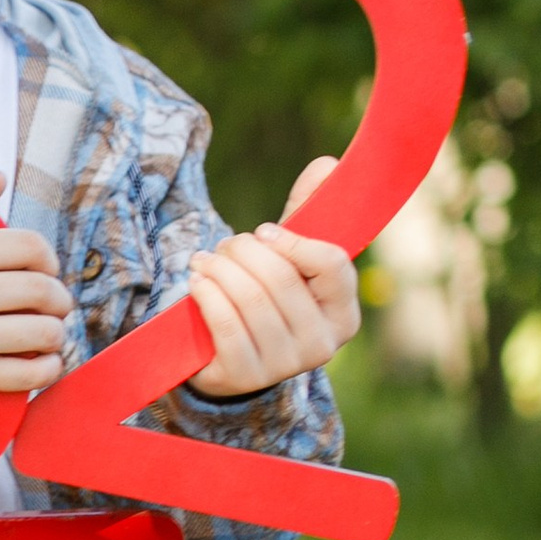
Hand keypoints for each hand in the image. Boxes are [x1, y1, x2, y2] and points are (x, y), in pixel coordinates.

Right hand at [0, 171, 73, 407]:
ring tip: (47, 335)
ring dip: (56, 335)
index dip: (48, 259)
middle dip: (59, 300)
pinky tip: (44, 363)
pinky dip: (49, 370)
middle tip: (54, 308)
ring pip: (44, 332)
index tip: (43, 272)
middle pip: (43, 290)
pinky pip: (31, 374)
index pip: (30, 246)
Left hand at [184, 156, 362, 397]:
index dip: (294, 241)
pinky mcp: (245, 376)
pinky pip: (226, 325)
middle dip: (245, 252)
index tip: (264, 231)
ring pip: (251, 300)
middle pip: (282, 279)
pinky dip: (207, 296)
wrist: (226, 359)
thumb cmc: (266, 300)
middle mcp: (322, 346)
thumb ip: (307, 214)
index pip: (332, 265)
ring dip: (220, 270)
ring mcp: (284, 366)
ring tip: (204, 260)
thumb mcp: (289, 261)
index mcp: (343, 316)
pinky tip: (196, 282)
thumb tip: (326, 163)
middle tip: (225, 246)